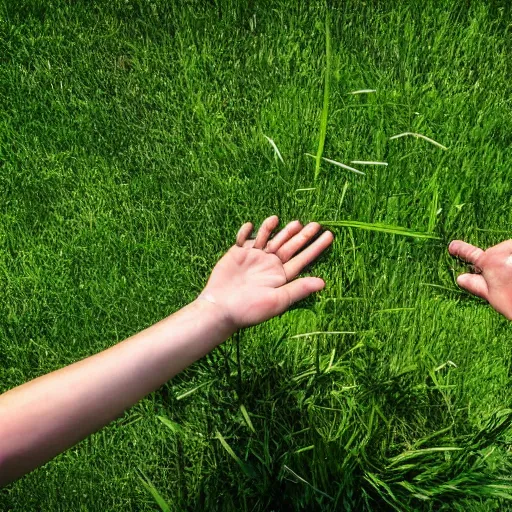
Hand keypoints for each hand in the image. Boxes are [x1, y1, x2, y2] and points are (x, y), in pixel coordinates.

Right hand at [198, 215, 333, 329]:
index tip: (329, 235)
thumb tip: (323, 283)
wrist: (220, 308)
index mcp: (281, 276)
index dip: (316, 247)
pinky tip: (250, 226)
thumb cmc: (249, 310)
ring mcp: (254, 257)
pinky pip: (243, 238)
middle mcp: (270, 264)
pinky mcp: (237, 254)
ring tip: (289, 222)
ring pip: (269, 238)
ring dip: (277, 229)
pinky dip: (246, 231)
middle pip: (289, 245)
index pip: (303, 258)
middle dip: (302, 235)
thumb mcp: (277, 300)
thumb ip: (298, 289)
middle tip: (315, 224)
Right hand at [449, 239, 511, 319]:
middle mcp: (505, 253)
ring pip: (509, 252)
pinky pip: (510, 254)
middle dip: (498, 262)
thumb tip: (461, 278)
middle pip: (497, 252)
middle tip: (504, 278)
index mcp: (491, 263)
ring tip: (511, 277)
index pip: (472, 255)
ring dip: (509, 260)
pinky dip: (511, 261)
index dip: (461, 250)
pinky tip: (511, 272)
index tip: (453, 246)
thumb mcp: (495, 298)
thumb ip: (478, 285)